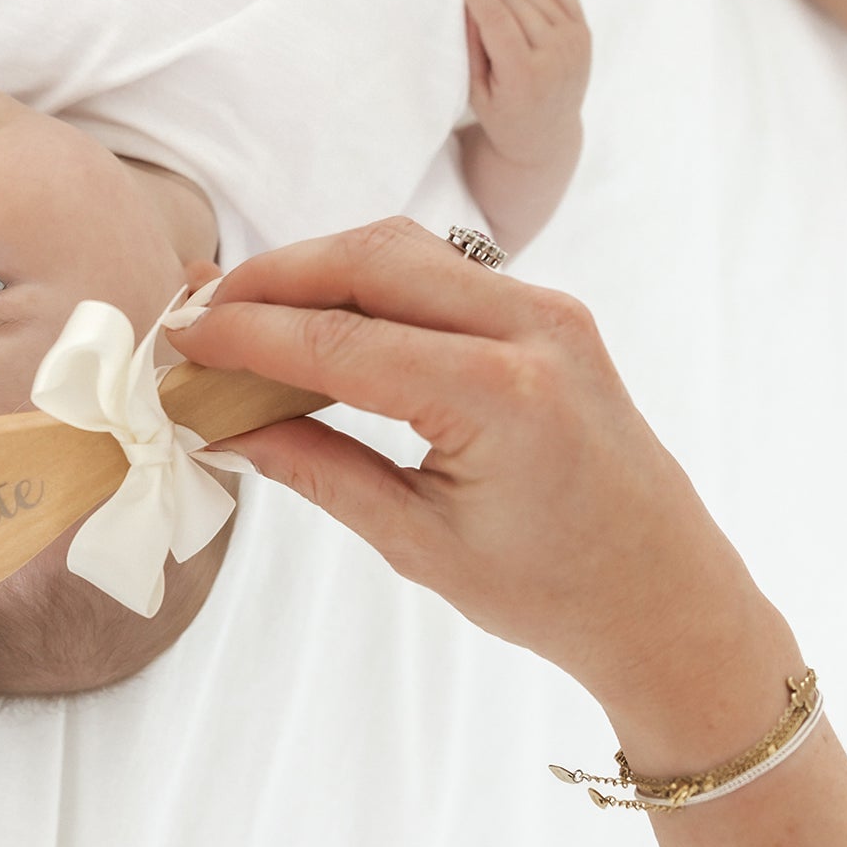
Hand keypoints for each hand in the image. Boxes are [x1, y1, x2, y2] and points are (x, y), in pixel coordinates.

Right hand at [166, 218, 782, 721]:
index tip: (179, 342)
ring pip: (404, 249)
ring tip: (245, 315)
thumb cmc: (556, 592)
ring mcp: (550, 311)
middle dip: (271, 278)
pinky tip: (320, 321)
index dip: (245, 337)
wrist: (668, 597)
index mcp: (501, 396)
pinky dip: (368, 283)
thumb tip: (223, 426)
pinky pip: (440, 271)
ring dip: (317, 271)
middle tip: (199, 316)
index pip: (338, 341)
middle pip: (369, 259)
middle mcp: (532, 328)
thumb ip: (317, 471)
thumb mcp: (420, 545)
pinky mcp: (552, 314)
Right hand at [464, 0, 590, 169]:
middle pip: (514, 2)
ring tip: (501, 15)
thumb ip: (471, 46)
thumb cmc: (503, 115)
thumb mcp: (476, 91)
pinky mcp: (583, 34)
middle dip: (493, 2)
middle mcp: (553, 57)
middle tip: (483, 20)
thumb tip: (472, 0)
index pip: (496, 19)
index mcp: (523, 76)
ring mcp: (572, 43)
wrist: (546, 137)